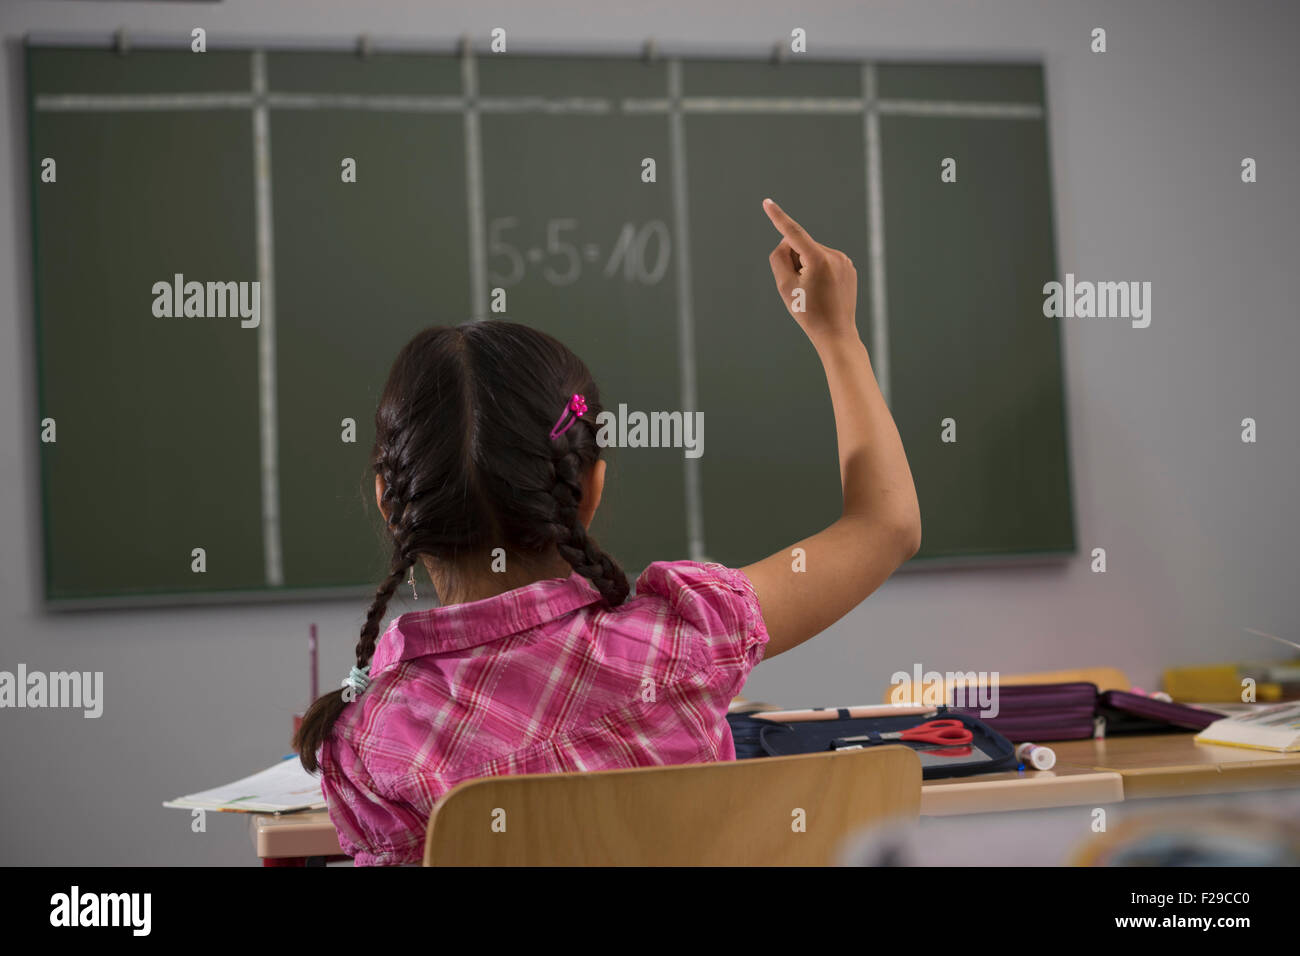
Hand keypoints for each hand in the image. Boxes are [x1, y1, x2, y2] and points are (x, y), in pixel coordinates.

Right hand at [763, 198, 858, 346]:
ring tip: (813, 292)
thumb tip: (788, 241)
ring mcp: (845, 261)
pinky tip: (823, 291)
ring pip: (813, 254)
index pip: (793, 232)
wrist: (836, 334)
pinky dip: (818, 271)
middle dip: (794, 261)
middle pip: (801, 246)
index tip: (767, 202)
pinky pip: (825, 261)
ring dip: (806, 267)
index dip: (778, 217)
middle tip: (799, 288)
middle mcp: (835, 255)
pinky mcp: (849, 267)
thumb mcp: (785, 287)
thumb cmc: (807, 313)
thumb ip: (780, 258)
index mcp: (819, 259)